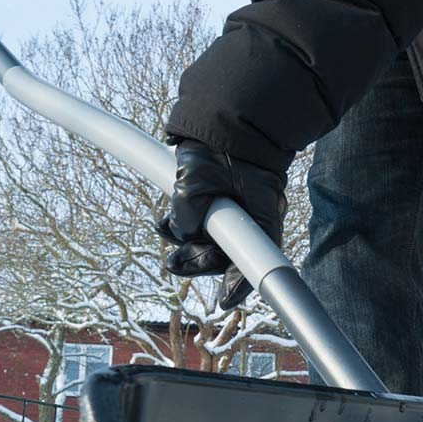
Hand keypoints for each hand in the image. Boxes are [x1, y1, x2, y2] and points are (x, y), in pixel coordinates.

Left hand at [156, 139, 290, 307]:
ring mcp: (238, 214)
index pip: (254, 259)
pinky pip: (205, 229)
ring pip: (212, 243)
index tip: (224, 302)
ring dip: (187, 243)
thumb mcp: (196, 177)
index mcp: (261, 215)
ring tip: (161, 228)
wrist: (224, 119)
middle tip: (173, 264)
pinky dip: (185, 228)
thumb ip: (186, 208)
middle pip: (228, 256)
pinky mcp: (222, 208)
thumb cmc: (220, 145)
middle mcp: (253, 219)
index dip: (237, 283)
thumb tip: (180, 232)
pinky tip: (165, 222)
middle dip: (198, 261)